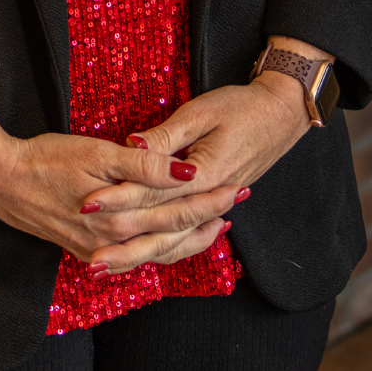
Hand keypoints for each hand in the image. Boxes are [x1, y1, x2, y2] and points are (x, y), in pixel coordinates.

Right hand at [0, 130, 231, 266]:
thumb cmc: (48, 159)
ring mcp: (99, 248)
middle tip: (237, 202)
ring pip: (155, 252)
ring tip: (213, 227)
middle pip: (173, 235)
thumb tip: (187, 170)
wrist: (1, 181)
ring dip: (187, 240)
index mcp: (123, 215)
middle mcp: (115, 240)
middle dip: (208, 220)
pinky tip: (162, 242)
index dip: (211, 200)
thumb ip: (144, 165)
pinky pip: (133, 257)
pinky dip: (156, 249)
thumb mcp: (97, 152)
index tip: (238, 187)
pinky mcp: (85, 248)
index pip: (180, 211)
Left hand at [76, 72, 311, 274]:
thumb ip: (165, 137)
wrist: (282, 114)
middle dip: (125, 244)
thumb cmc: (241, 107)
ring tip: (111, 265)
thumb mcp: (200, 113)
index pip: (152, 192)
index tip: (89, 206)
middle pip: (161, 226)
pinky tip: (147, 254)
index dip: (119, 199)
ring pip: (175, 238)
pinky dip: (167, 247)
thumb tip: (132, 145)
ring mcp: (214, 203)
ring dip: (141, 253)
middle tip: (92, 260)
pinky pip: (189, 234)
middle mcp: (209, 197)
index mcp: (203, 174)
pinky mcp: (216, 201)